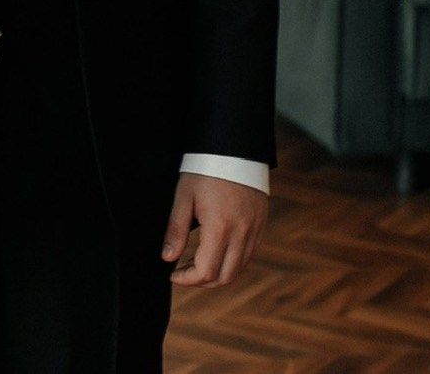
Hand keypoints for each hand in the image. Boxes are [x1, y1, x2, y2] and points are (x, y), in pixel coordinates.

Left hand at [161, 173, 266, 288]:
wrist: (234, 148)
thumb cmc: (205, 170)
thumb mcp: (184, 197)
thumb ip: (176, 231)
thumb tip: (168, 258)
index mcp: (220, 227)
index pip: (206, 271)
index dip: (187, 279)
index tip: (174, 274)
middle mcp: (241, 232)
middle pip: (225, 277)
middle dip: (202, 281)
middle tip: (185, 272)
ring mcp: (254, 229)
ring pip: (239, 268)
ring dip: (218, 273)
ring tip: (199, 262)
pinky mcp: (261, 224)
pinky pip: (249, 254)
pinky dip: (233, 262)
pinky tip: (217, 252)